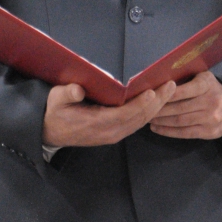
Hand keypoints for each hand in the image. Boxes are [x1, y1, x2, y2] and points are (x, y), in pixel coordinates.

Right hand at [42, 82, 176, 147]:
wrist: (50, 132)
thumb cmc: (55, 112)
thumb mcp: (55, 100)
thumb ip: (66, 94)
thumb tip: (78, 89)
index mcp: (97, 124)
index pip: (124, 114)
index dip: (140, 104)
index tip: (153, 92)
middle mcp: (110, 132)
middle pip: (139, 118)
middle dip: (157, 103)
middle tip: (171, 86)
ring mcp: (114, 134)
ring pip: (141, 122)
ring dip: (157, 107)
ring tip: (169, 91)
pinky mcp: (115, 133)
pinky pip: (137, 123)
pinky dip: (149, 112)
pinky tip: (157, 102)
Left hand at [148, 70, 221, 139]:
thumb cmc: (211, 89)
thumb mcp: (203, 77)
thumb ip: (185, 78)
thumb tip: (158, 81)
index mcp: (207, 84)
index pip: (184, 90)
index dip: (166, 94)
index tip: (151, 96)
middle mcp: (210, 102)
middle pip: (179, 107)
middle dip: (159, 109)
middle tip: (145, 109)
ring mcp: (210, 119)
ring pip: (180, 121)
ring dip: (161, 121)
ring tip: (148, 118)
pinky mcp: (209, 132)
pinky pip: (185, 133)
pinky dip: (168, 132)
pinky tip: (157, 128)